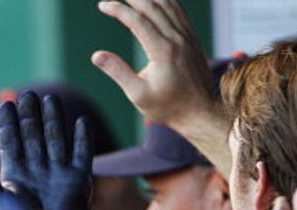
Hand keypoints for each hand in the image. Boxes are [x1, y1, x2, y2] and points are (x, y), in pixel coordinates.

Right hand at [91, 0, 212, 129]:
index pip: (137, 21)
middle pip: (153, 6)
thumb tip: (96, 56)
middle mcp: (177, 40)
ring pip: (168, 5)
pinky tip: (155, 1)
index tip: (103, 5)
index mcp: (162, 51)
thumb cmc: (168, 107)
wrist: (199, 112)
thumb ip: (118, 72)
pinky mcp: (193, 39)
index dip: (118, 9)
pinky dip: (166, 2)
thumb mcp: (138, 95)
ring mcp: (188, 37)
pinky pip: (179, 12)